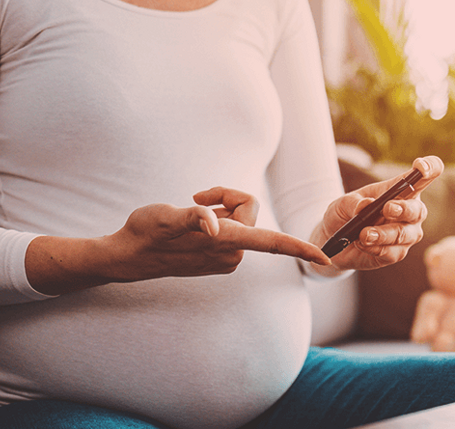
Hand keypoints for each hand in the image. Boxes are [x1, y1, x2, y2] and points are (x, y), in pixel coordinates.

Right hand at [103, 186, 330, 281]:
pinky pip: (230, 228)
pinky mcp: (217, 254)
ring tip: (192, 212)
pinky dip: (215, 218)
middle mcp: (230, 253)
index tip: (325, 256)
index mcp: (224, 243)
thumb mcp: (164, 217)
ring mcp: (224, 255)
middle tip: (198, 198)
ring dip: (219, 208)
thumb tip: (214, 226)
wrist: (128, 255)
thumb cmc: (145, 232)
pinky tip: (194, 223)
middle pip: (250, 212)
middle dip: (228, 197)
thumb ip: (192, 218)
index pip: (271, 244)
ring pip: (239, 219)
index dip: (299, 247)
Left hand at [313, 156, 443, 270]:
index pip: (423, 176)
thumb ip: (353, 202)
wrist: (331, 240)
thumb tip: (366, 204)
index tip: (421, 167)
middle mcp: (409, 212)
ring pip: (404, 234)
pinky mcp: (396, 253)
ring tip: (364, 234)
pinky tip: (362, 244)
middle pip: (418, 210)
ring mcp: (406, 234)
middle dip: (403, 209)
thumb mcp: (342, 203)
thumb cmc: (343, 214)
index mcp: (400, 190)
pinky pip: (392, 252)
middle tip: (387, 208)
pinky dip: (375, 248)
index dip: (429, 168)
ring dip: (384, 234)